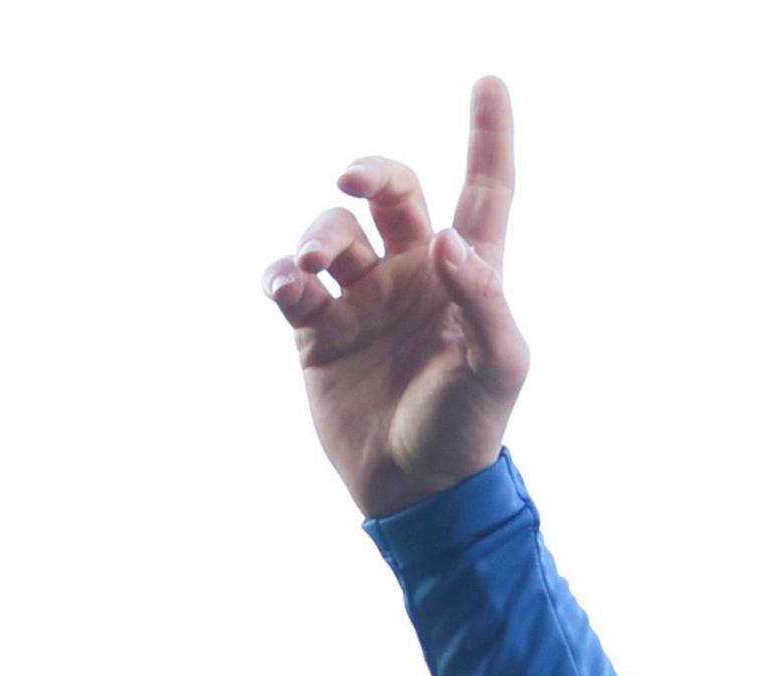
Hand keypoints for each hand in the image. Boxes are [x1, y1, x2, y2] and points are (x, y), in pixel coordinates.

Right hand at [262, 77, 528, 519]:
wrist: (415, 491)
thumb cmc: (468, 431)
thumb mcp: (497, 369)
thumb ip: (483, 300)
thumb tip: (448, 239)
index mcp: (468, 276)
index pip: (484, 191)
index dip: (489, 137)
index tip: (489, 81)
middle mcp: (415, 276)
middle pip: (391, 194)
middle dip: (370, 174)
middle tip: (351, 184)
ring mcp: (364, 300)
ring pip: (331, 235)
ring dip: (316, 239)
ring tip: (312, 271)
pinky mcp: (318, 331)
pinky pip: (288, 282)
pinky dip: (280, 275)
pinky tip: (287, 288)